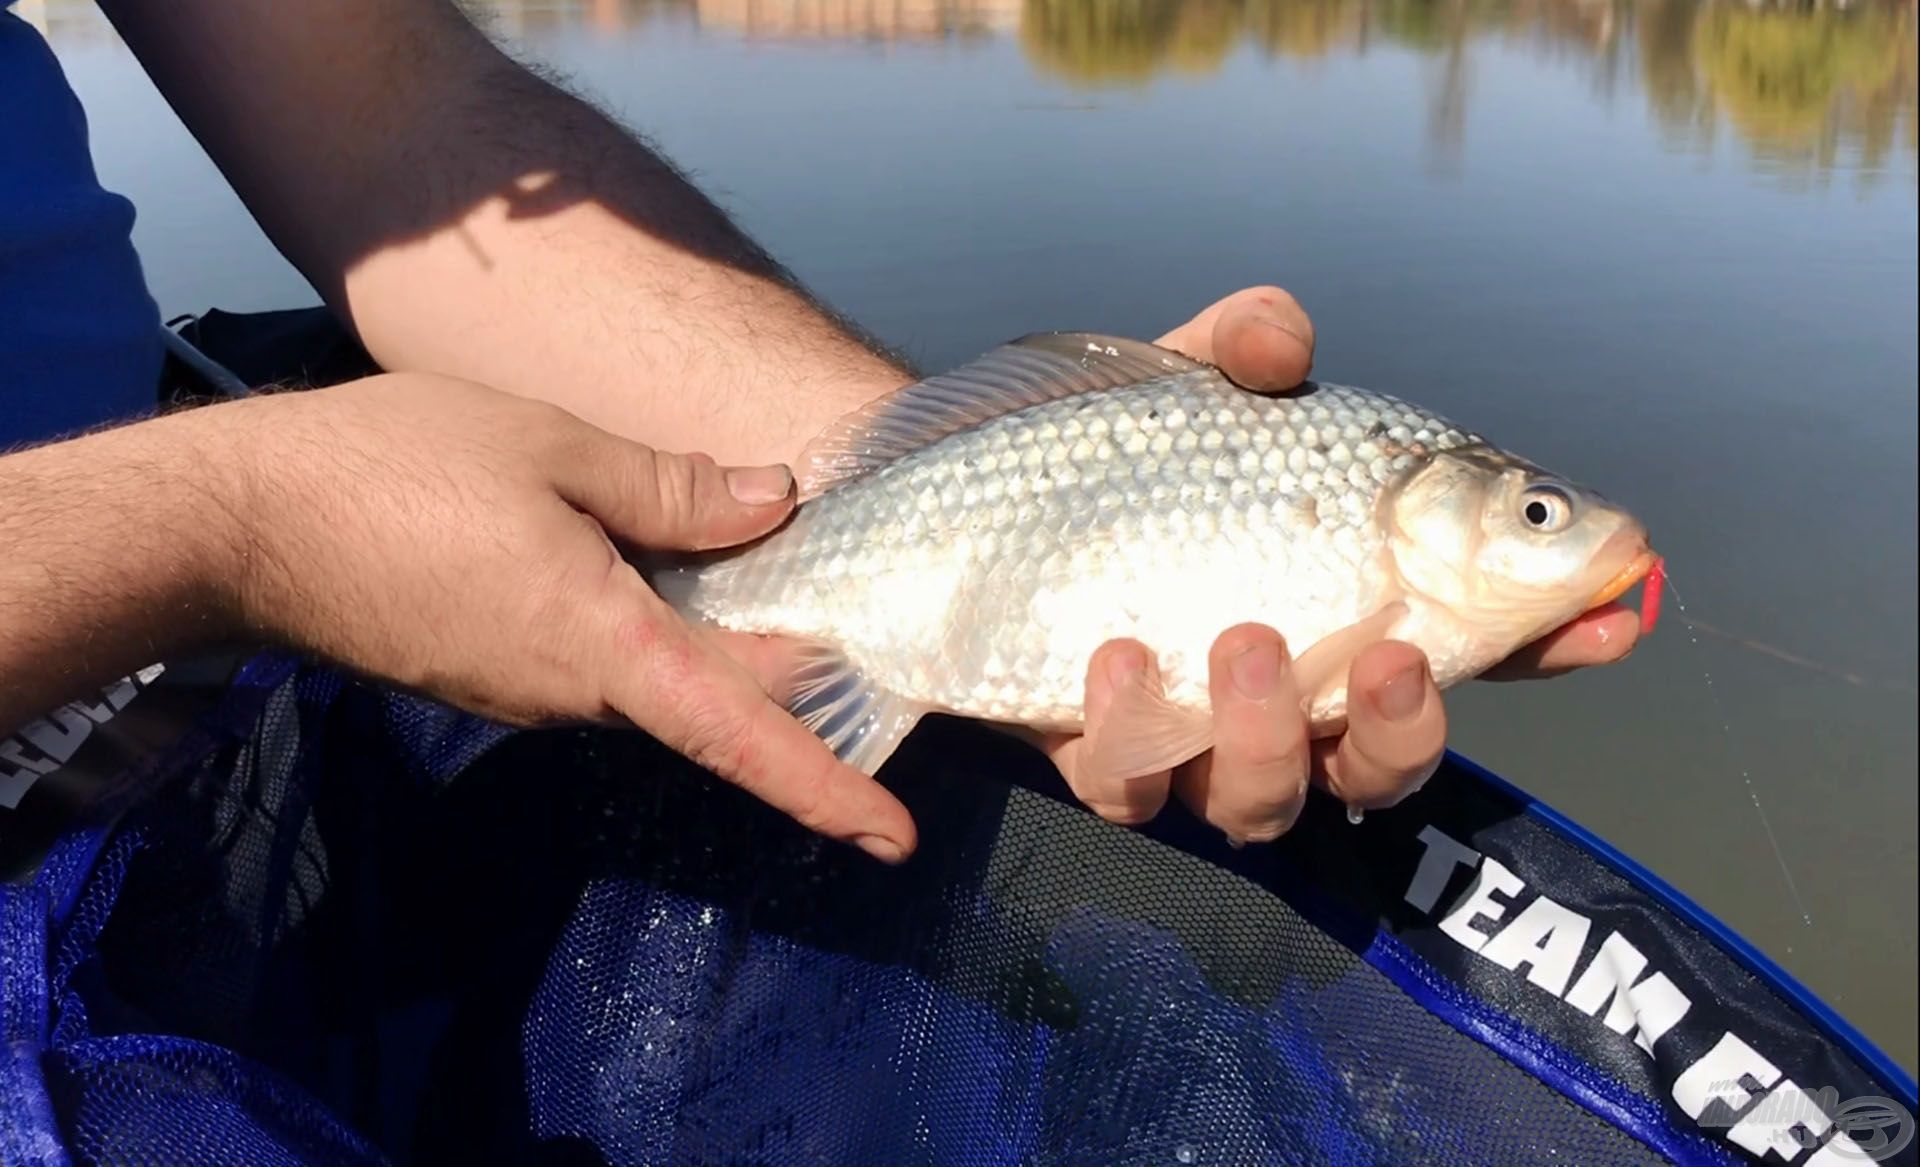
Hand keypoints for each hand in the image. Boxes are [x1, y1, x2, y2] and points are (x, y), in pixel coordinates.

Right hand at [224, 373, 915, 862]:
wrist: (242, 524)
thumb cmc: (394, 468)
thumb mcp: (550, 445)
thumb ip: (669, 486)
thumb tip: (774, 501)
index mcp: (604, 646)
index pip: (740, 734)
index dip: (826, 787)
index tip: (895, 836)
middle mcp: (573, 694)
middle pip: (712, 697)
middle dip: (791, 671)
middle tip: (859, 607)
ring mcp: (526, 695)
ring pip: (654, 677)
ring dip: (717, 637)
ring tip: (767, 559)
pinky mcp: (490, 675)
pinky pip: (598, 661)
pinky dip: (650, 625)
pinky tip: (655, 558)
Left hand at [1040, 287, 1639, 841]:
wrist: (954, 494)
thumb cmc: (1105, 442)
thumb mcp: (1178, 378)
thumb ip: (1244, 345)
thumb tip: (1284, 339)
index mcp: (1345, 596)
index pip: (1481, 636)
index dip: (1560, 634)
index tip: (1617, 610)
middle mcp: (1286, 689)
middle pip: (1386, 766)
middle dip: (1407, 731)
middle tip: (1392, 657)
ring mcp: (1191, 735)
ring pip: (1264, 800)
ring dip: (1269, 738)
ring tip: (1239, 645)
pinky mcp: (1098, 751)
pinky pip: (1128, 786)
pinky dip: (1129, 732)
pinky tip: (1108, 653)